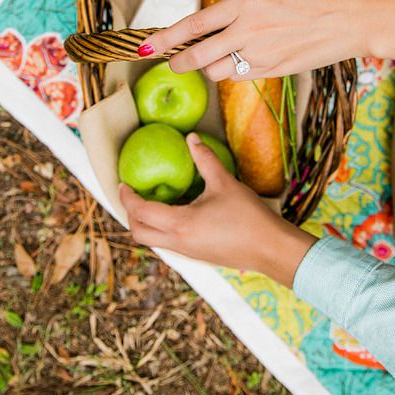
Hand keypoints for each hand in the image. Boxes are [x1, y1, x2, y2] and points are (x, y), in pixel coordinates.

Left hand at [119, 133, 314, 287]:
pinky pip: (168, 244)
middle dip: (131, 214)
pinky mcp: (197, 256)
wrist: (270, 249)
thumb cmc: (248, 216)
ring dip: (146, 223)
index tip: (123, 183)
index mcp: (180, 224)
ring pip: (153, 241)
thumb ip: (205, 159)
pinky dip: (161, 230)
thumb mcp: (225, 183)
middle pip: (139, 233)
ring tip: (152, 202)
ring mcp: (187, 253)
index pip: (141, 211)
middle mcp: (177, 242)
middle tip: (134, 194)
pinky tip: (176, 214)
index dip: (127, 197)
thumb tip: (191, 139)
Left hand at [137, 0, 372, 80]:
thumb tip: (210, 26)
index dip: (166, 38)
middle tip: (171, 63)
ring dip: (209, 67)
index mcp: (246, 2)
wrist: (349, 18)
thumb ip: (239, 10)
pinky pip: (240, 77)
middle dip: (178, 62)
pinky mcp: (274, 71)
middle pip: (198, 55)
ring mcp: (261, 53)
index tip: (146, 45)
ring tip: (215, 57)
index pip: (194, 24)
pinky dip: (233, 72)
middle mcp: (249, 29)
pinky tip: (241, 61)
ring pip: (217, 71)